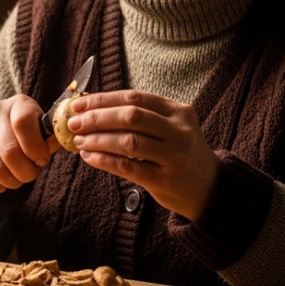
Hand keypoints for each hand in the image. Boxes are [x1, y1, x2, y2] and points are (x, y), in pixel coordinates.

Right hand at [0, 95, 62, 193]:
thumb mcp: (44, 131)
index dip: (35, 148)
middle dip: (25, 172)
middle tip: (31, 175)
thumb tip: (64, 141)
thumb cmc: (30, 134)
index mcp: (19, 103)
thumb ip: (53, 138)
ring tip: (18, 180)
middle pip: (9, 150)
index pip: (23, 123)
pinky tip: (3, 184)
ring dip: (11, 181)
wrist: (2, 131)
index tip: (42, 160)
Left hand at [68, 90, 219, 219]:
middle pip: (131, 117)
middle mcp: (179, 131)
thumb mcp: (171, 128)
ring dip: (98, 140)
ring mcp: (175, 156)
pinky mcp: (166, 180)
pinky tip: (90, 158)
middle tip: (74, 123)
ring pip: (129, 142)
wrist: (210, 187)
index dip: (103, 99)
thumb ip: (141, 118)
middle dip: (97, 118)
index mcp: (178, 111)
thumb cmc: (180, 154)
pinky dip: (105, 161)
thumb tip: (93, 110)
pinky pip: (129, 167)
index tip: (79, 104)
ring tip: (80, 141)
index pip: (135, 97)